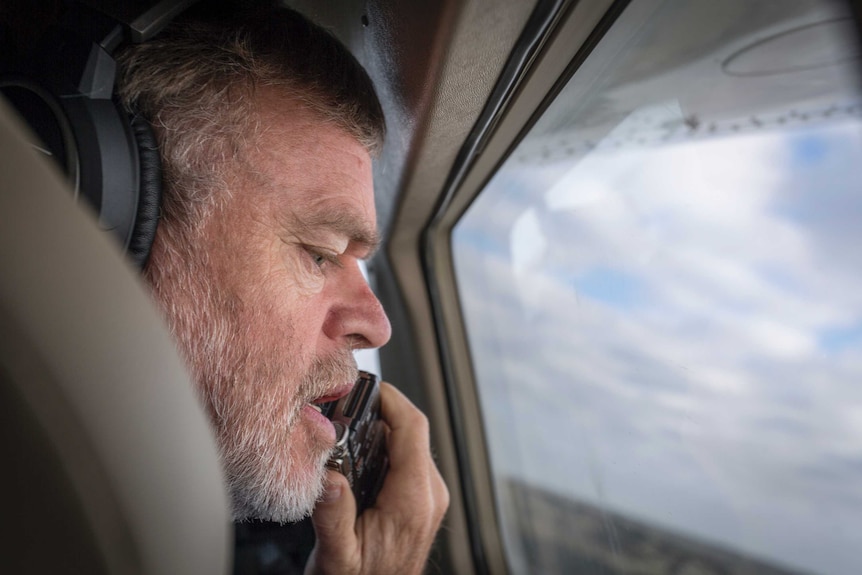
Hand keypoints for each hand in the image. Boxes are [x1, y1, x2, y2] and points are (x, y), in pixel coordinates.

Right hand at [304, 382, 448, 574]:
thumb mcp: (336, 557)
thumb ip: (333, 516)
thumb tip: (326, 476)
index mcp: (413, 502)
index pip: (412, 428)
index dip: (391, 398)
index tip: (365, 386)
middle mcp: (429, 495)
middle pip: (412, 429)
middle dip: (380, 410)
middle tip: (345, 404)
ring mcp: (429, 497)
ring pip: (410, 442)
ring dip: (381, 428)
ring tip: (346, 426)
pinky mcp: (422, 499)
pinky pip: (408, 458)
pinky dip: (385, 447)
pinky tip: (357, 453)